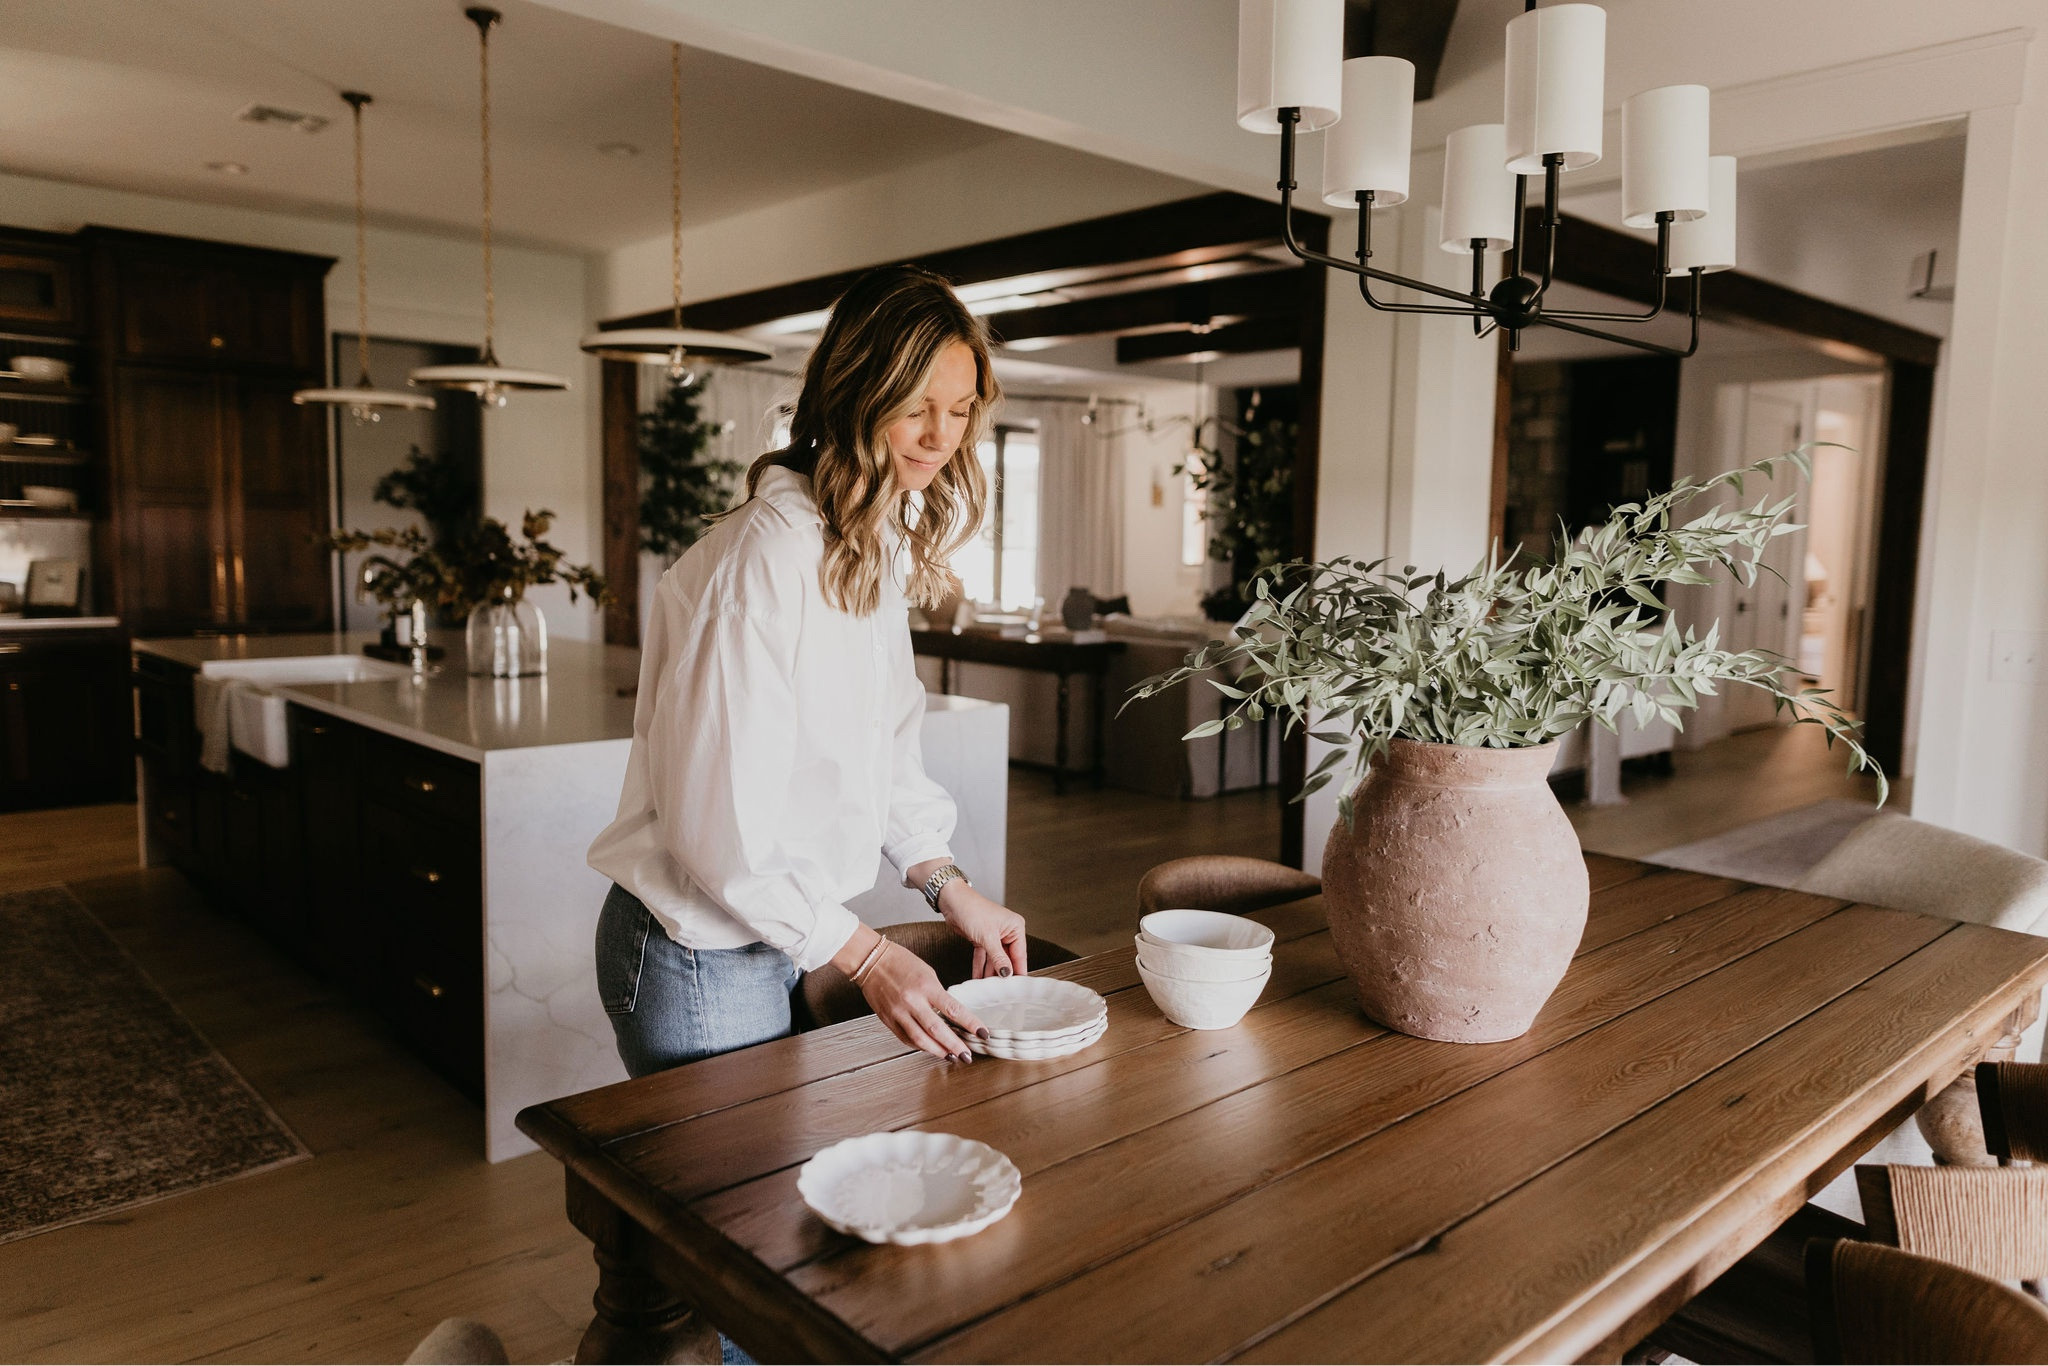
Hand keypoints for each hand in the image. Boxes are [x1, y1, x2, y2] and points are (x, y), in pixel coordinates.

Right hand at [831, 926, 986, 1061]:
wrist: (871, 960)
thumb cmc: (900, 962)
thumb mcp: (927, 973)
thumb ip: (938, 995)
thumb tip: (951, 1016)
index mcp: (926, 986)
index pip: (954, 1009)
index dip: (971, 1024)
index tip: (982, 1033)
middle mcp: (912, 1001)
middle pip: (938, 1030)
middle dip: (955, 1046)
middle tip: (967, 1056)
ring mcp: (898, 1013)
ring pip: (921, 1040)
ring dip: (938, 1051)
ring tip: (951, 1057)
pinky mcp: (888, 1020)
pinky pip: (906, 1039)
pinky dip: (920, 1046)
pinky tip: (930, 1049)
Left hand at [938, 882, 1027, 979]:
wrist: (952, 902)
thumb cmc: (972, 909)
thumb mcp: (987, 937)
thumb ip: (998, 958)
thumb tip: (1007, 973)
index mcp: (1015, 928)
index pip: (1020, 955)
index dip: (1017, 971)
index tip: (1017, 988)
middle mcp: (1007, 932)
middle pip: (1007, 959)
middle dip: (1002, 974)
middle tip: (1001, 991)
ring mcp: (994, 937)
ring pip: (995, 960)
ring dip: (990, 973)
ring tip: (988, 988)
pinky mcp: (982, 940)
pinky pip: (984, 957)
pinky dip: (980, 967)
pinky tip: (978, 979)